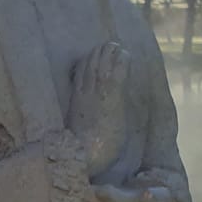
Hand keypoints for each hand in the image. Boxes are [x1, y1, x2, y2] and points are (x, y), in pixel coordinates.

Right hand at [67, 41, 129, 178]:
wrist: (84, 155)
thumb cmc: (82, 153)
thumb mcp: (77, 134)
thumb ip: (80, 122)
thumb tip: (80, 123)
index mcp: (76, 103)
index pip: (78, 77)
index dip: (85, 65)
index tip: (90, 57)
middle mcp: (85, 94)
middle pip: (89, 67)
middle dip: (98, 55)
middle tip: (107, 46)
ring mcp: (98, 94)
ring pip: (102, 66)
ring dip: (109, 54)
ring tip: (116, 45)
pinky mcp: (111, 97)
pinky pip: (116, 74)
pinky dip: (121, 62)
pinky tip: (126, 55)